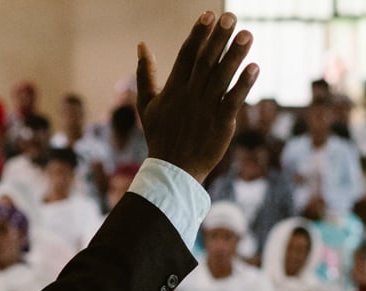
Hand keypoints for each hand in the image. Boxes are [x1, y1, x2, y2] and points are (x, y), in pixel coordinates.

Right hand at [137, 11, 258, 182]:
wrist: (172, 169)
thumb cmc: (160, 135)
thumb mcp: (147, 103)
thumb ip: (145, 73)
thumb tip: (141, 45)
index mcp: (173, 89)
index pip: (186, 55)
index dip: (198, 34)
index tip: (208, 15)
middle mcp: (189, 95)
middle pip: (205, 61)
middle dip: (218, 38)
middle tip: (230, 17)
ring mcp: (206, 108)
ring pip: (221, 77)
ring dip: (235, 55)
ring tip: (248, 34)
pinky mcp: (221, 122)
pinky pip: (234, 100)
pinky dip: (244, 84)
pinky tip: (255, 67)